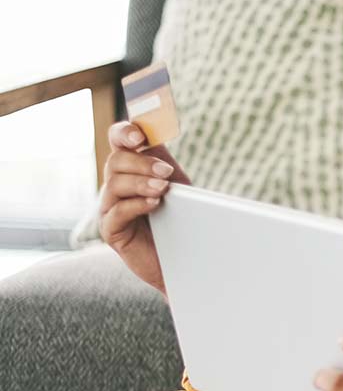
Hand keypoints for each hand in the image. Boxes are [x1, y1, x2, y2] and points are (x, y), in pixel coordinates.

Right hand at [98, 120, 190, 295]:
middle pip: (116, 161)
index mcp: (131, 168)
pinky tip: (154, 204)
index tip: (140, 137)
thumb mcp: (175, 184)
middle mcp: (116, 184)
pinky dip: (136, 204)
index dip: (124, 133)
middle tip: (166, 173)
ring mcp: (110, 207)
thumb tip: (156, 132)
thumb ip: (163, 160)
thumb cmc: (180, 219)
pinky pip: (116, 212)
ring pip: (114, 184)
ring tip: (163, 189)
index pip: (118, 140)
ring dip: (141, 183)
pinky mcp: (111, 230)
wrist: (184, 258)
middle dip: (142, 164)